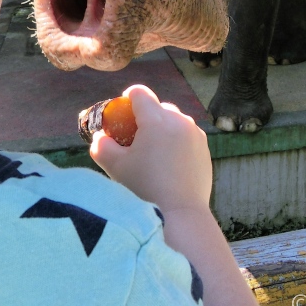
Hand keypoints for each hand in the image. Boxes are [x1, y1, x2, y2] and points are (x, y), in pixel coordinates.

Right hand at [90, 85, 211, 213]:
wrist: (182, 211)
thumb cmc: (145, 187)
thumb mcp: (116, 167)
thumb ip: (102, 147)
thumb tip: (100, 138)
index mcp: (156, 119)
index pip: (140, 93)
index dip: (128, 98)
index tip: (122, 112)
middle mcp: (178, 119)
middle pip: (158, 106)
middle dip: (146, 117)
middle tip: (136, 137)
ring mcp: (195, 132)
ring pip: (174, 120)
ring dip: (163, 128)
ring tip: (155, 152)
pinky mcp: (205, 146)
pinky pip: (186, 135)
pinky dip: (177, 141)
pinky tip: (170, 163)